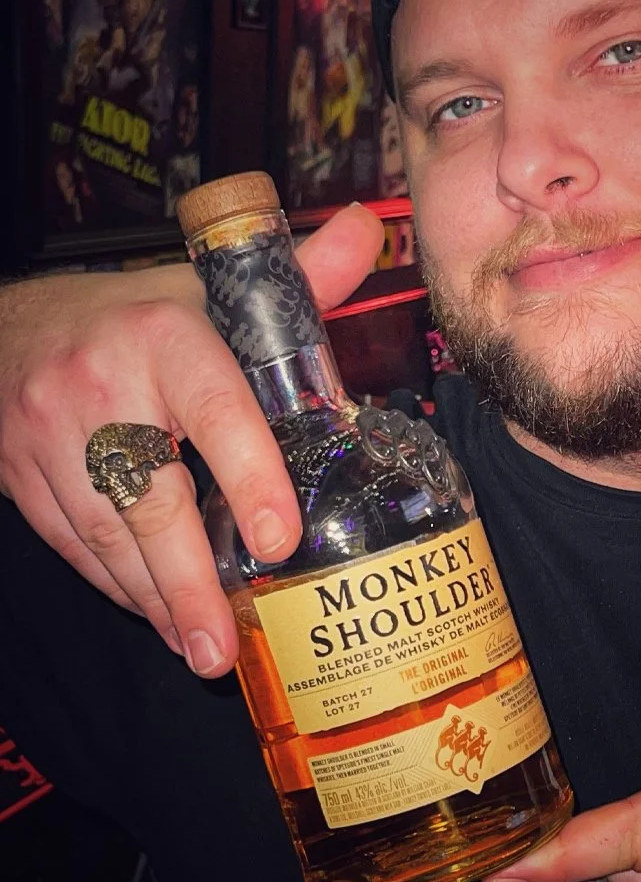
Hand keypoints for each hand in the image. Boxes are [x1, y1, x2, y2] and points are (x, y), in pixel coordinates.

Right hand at [0, 205, 383, 675]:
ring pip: (106, 534)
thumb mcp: (213, 290)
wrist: (13, 326)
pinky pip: (72, 542)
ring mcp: (49, 435)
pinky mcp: (22, 473)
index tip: (279, 542)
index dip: (249, 476)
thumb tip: (364, 231)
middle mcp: (101, 386)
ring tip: (201, 649)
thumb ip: (297, 279)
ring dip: (156, 599)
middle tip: (225, 646)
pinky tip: (157, 614)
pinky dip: (117, 585)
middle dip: (189, 581)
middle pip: (148, 499)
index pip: (215, 410)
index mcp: (165, 336)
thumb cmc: (138, 317)